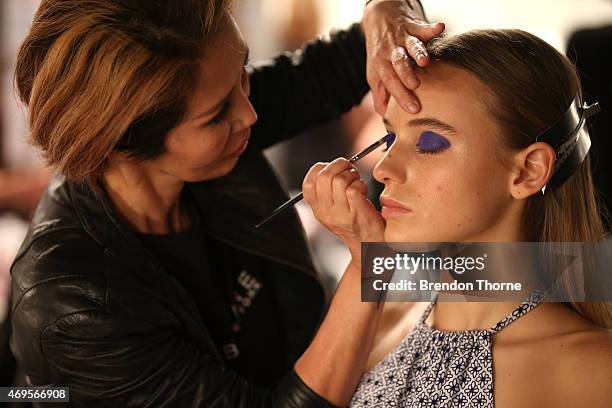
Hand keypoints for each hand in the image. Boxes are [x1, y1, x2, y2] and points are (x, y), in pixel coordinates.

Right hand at [302, 158, 384, 258]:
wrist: (370, 245)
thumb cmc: (356, 223)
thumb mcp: (334, 211)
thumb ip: (327, 193)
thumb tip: (329, 167)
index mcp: (319, 210)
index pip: (308, 183)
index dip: (320, 169)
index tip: (332, 168)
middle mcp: (326, 212)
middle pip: (323, 177)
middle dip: (338, 165)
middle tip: (349, 168)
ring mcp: (340, 213)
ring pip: (339, 180)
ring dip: (352, 174)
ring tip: (357, 180)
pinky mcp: (356, 212)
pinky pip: (353, 188)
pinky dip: (361, 184)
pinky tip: (363, 190)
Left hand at [363, 0, 444, 114]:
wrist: (379, 18)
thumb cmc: (380, 52)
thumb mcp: (375, 74)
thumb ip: (380, 96)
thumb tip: (384, 118)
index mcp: (381, 65)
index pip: (389, 82)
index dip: (400, 95)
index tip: (413, 110)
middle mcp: (391, 52)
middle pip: (398, 64)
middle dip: (406, 75)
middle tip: (415, 85)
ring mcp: (403, 39)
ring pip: (410, 46)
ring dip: (417, 53)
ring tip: (424, 61)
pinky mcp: (414, 27)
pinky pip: (424, 28)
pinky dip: (432, 28)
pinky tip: (440, 27)